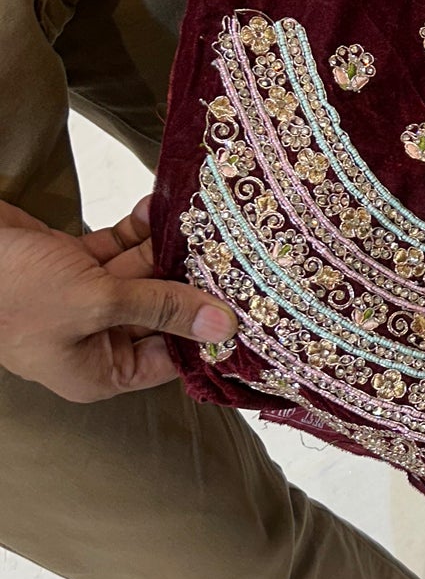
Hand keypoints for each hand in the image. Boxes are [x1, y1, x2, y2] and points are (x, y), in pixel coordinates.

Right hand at [0, 196, 235, 402]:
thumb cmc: (14, 290)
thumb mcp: (95, 301)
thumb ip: (161, 308)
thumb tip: (224, 325)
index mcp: (96, 370)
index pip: (167, 359)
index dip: (204, 335)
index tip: (247, 306)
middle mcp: (92, 340)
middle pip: (159, 314)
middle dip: (191, 284)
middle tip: (234, 254)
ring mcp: (81, 300)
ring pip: (141, 277)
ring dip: (167, 250)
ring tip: (203, 224)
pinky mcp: (71, 264)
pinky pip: (117, 251)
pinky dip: (137, 231)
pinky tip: (160, 207)